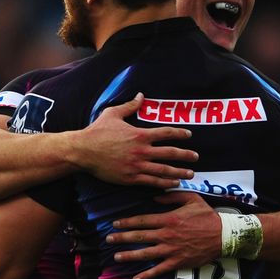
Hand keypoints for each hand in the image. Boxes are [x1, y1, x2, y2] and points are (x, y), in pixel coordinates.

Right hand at [74, 93, 197, 188]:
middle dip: (186, 155)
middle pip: (170, 153)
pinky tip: (173, 183)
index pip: (166, 133)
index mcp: (140, 134)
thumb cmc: (97, 131)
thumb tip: (141, 95)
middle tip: (196, 157)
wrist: (83, 151)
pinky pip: (152, 181)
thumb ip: (130, 105)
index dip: (180, 133)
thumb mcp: (113, 113)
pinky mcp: (130, 178)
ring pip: (164, 170)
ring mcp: (137, 166)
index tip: (189, 135)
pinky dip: (164, 183)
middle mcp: (141, 151)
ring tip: (189, 174)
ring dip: (179, 172)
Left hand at [106, 192, 220, 278]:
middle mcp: (166, 235)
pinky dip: (147, 275)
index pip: (142, 220)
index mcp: (168, 219)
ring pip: (146, 253)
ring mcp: (171, 250)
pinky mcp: (177, 262)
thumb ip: (171, 195)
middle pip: (139, 236)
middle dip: (122, 238)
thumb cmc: (207, 216)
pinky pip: (159, 270)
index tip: (115, 223)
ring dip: (129, 255)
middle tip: (108, 239)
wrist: (223, 236)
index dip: (127, 222)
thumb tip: (155, 196)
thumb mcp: (191, 198)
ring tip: (116, 256)